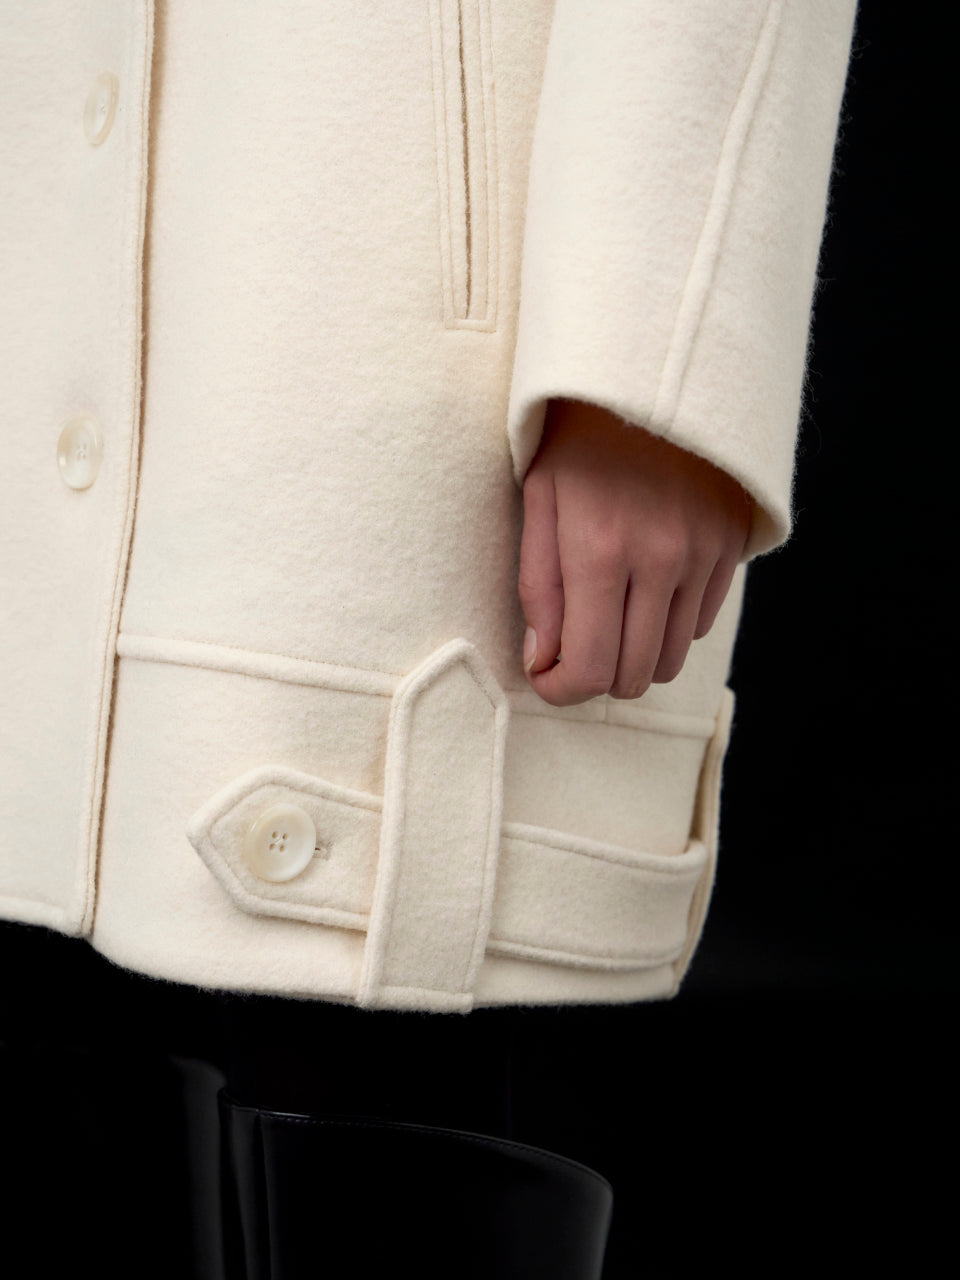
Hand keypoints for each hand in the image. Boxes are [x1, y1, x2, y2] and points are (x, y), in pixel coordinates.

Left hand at [518, 397, 751, 706]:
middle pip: (635, 676)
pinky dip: (669, 625)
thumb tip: (541, 658)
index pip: (590, 668)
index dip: (562, 689)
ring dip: (634, 656)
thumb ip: (538, 585)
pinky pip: (701, 623)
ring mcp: (705, 554)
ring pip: (672, 658)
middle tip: (573, 649)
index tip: (547, 676)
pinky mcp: (732, 546)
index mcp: (600, 550)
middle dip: (596, 678)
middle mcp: (661, 560)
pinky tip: (645, 591)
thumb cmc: (581, 433)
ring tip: (607, 621)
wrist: (657, 368)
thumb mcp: (540, 496)